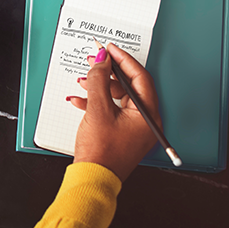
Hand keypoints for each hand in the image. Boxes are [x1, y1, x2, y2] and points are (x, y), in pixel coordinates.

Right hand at [68, 43, 158, 181]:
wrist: (93, 178)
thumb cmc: (102, 151)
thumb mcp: (98, 109)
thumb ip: (98, 80)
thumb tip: (102, 60)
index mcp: (148, 115)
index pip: (140, 78)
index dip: (123, 60)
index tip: (110, 49)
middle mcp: (145, 121)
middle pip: (129, 86)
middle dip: (108, 73)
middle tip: (95, 61)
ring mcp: (134, 128)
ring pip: (118, 98)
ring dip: (99, 87)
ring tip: (84, 81)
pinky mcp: (121, 133)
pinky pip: (111, 110)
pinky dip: (95, 103)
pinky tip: (80, 101)